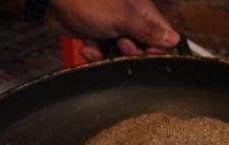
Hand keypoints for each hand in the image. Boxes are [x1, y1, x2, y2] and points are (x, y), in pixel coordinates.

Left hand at [47, 0, 180, 60]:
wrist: (53, 1)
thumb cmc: (88, 1)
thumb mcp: (123, 18)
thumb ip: (149, 31)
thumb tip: (174, 39)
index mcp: (142, 11)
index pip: (162, 36)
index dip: (156, 49)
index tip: (146, 52)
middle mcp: (131, 19)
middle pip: (143, 48)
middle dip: (131, 52)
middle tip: (120, 44)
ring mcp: (114, 28)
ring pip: (122, 53)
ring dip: (110, 55)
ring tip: (99, 46)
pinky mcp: (98, 35)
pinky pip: (104, 53)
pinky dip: (96, 54)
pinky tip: (87, 48)